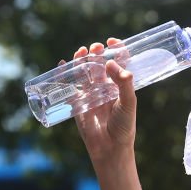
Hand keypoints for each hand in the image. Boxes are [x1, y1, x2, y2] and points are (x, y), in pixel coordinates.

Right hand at [68, 39, 137, 162]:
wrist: (110, 148)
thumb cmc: (124, 126)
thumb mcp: (129, 102)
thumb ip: (123, 83)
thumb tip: (110, 63)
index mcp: (120, 85)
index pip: (118, 62)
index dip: (115, 49)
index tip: (112, 41)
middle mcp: (105, 87)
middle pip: (99, 64)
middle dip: (96, 53)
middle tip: (95, 48)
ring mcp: (91, 94)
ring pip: (84, 72)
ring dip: (81, 60)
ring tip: (81, 52)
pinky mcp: (77, 103)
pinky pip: (69, 86)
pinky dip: (64, 74)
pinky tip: (62, 64)